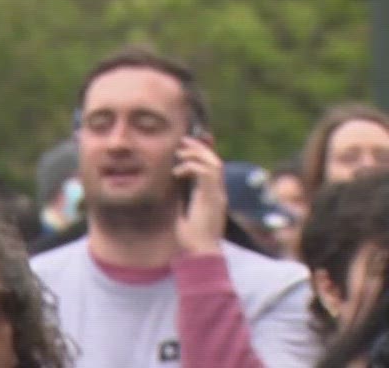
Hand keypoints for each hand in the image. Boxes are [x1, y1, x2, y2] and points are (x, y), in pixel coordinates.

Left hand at [173, 135, 227, 256]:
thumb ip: (183, 196)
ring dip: (195, 154)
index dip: (201, 153)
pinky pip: (206, 174)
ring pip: (214, 164)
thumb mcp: (185, 209)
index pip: (212, 167)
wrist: (200, 252)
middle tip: (182, 140)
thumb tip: (173, 183)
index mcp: (213, 195)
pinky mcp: (213, 199)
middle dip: (199, 148)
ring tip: (179, 154)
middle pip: (215, 161)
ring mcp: (218, 196)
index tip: (185, 145)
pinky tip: (176, 174)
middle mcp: (219, 193)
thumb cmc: (191, 235)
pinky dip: (190, 167)